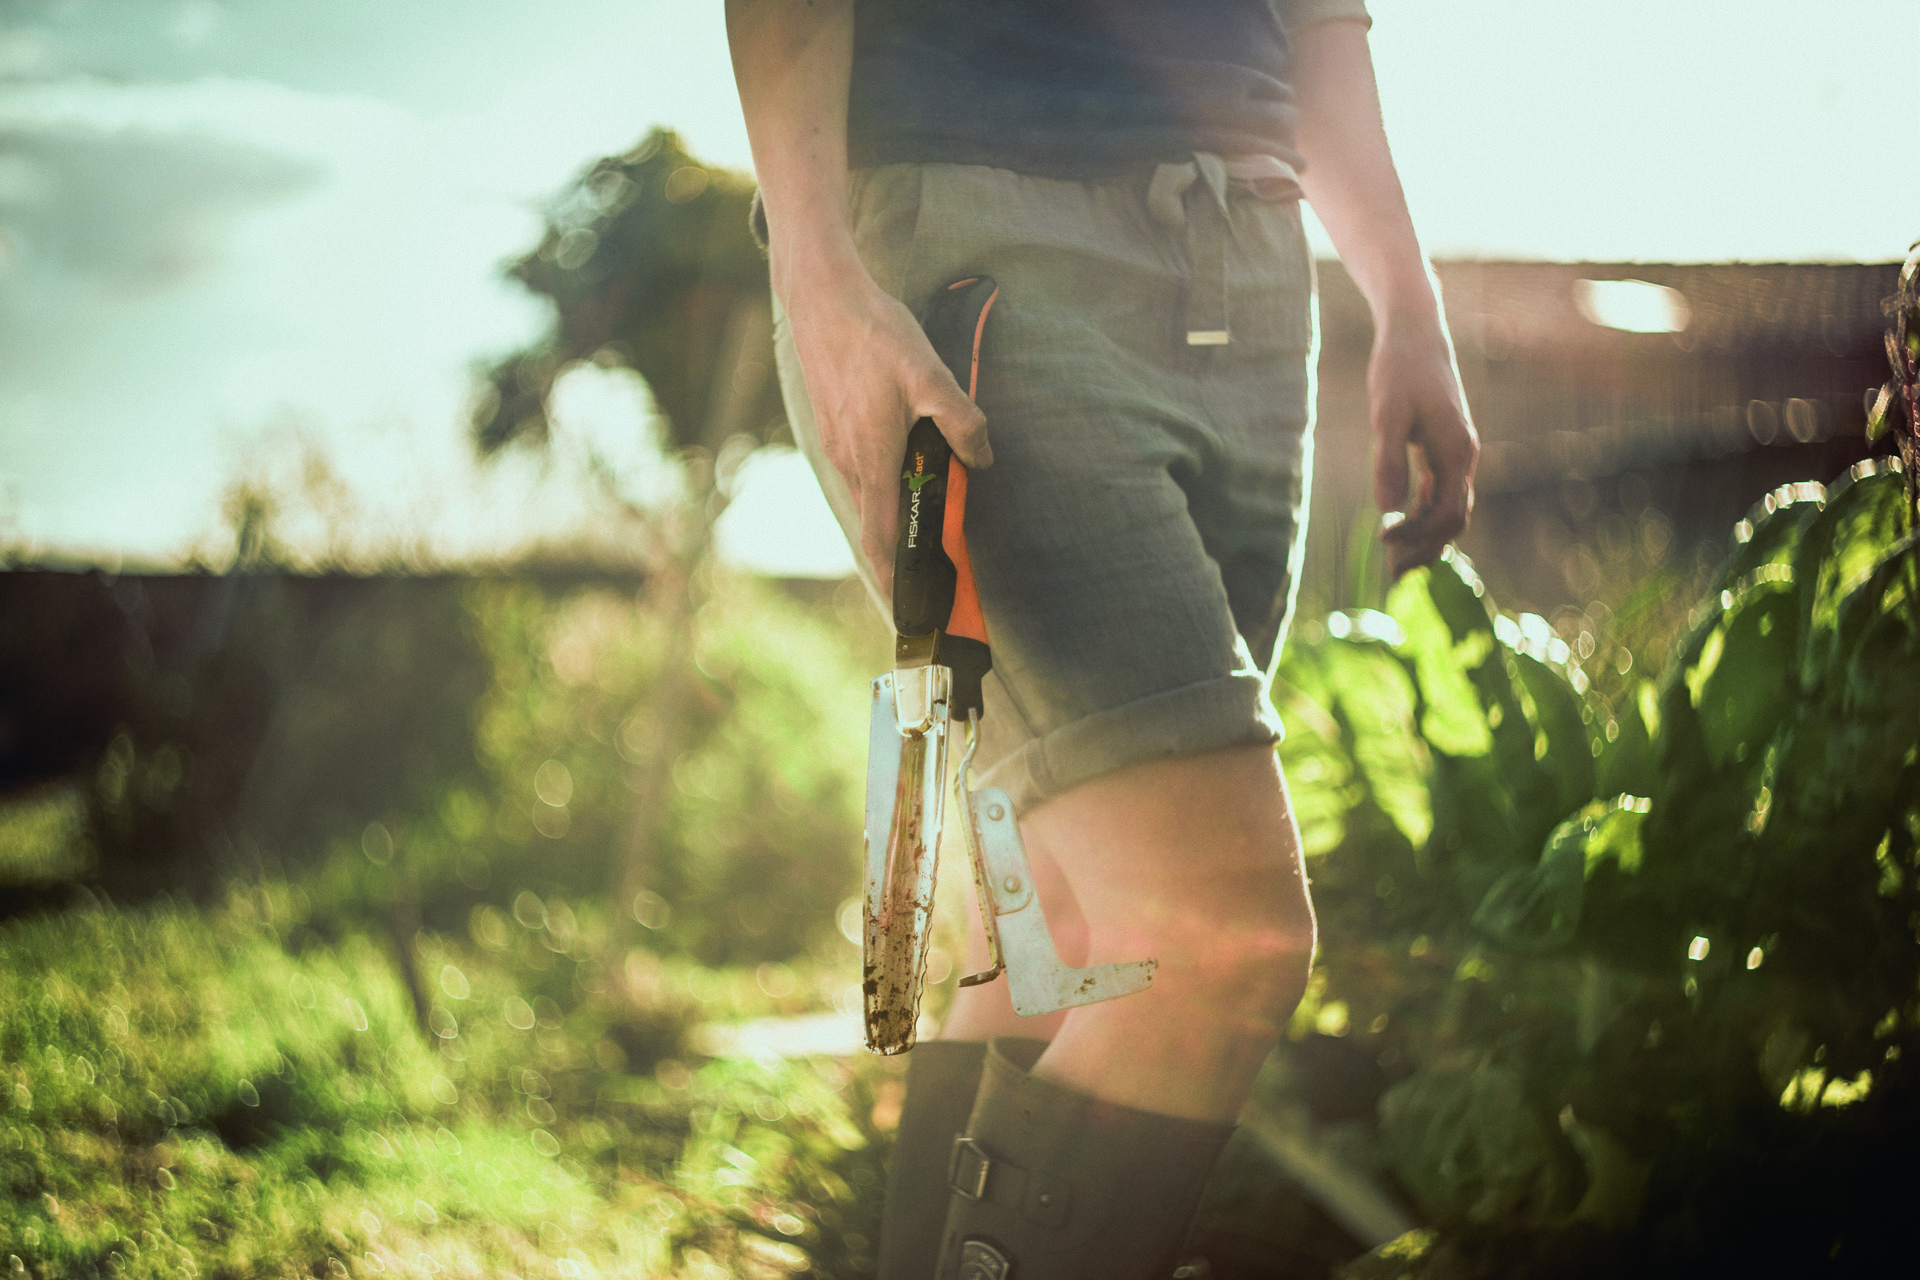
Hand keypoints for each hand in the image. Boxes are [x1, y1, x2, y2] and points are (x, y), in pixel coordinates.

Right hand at [782, 265, 991, 587]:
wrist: (821, 298)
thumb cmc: (874, 334)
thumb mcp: (930, 374)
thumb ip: (961, 421)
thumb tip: (982, 459)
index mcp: (873, 460)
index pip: (883, 540)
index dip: (896, 580)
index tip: (912, 610)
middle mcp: (850, 463)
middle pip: (877, 528)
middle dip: (902, 560)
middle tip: (934, 580)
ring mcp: (838, 447)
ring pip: (870, 500)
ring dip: (895, 523)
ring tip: (927, 533)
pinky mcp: (835, 430)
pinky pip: (862, 476)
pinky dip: (884, 493)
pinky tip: (906, 477)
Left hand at [1368, 315, 1477, 577]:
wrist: (1415, 331)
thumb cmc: (1399, 369)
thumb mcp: (1387, 415)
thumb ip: (1388, 461)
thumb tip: (1386, 509)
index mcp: (1457, 453)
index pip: (1446, 513)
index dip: (1417, 534)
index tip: (1382, 540)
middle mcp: (1464, 457)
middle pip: (1453, 520)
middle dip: (1425, 548)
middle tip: (1392, 574)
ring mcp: (1455, 453)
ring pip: (1448, 508)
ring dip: (1424, 537)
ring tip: (1394, 560)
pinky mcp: (1443, 447)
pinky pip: (1439, 493)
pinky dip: (1423, 514)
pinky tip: (1400, 524)